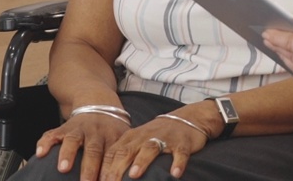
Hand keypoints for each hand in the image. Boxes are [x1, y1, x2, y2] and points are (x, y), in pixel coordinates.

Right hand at [32, 111, 130, 179]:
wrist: (98, 103)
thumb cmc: (112, 129)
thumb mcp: (123, 137)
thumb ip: (123, 156)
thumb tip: (130, 176)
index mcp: (113, 136)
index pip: (112, 156)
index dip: (110, 171)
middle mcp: (96, 132)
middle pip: (94, 150)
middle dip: (90, 168)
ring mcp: (79, 128)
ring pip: (73, 139)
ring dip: (68, 154)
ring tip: (64, 169)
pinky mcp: (64, 127)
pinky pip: (53, 133)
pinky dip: (45, 142)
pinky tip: (40, 153)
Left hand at [98, 110, 212, 179]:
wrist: (188, 118)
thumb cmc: (157, 135)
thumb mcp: (138, 141)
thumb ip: (123, 155)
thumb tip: (106, 177)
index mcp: (132, 137)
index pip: (114, 152)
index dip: (104, 168)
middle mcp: (145, 136)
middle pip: (127, 151)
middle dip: (117, 168)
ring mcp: (164, 138)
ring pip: (150, 148)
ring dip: (142, 161)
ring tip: (134, 175)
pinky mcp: (182, 142)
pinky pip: (180, 152)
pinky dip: (178, 162)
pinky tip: (175, 173)